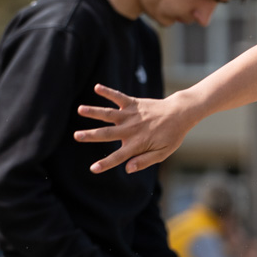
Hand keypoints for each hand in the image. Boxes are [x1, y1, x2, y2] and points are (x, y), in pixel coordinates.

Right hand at [76, 86, 197, 174]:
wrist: (180, 114)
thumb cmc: (171, 135)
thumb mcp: (162, 153)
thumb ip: (144, 161)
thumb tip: (127, 169)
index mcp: (137, 144)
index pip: (118, 157)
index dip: (105, 164)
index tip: (93, 169)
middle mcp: (131, 129)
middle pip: (107, 134)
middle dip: (91, 135)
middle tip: (76, 136)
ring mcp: (131, 115)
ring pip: (109, 114)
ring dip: (94, 111)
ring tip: (80, 109)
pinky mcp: (133, 103)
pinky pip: (118, 96)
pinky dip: (108, 91)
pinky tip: (97, 87)